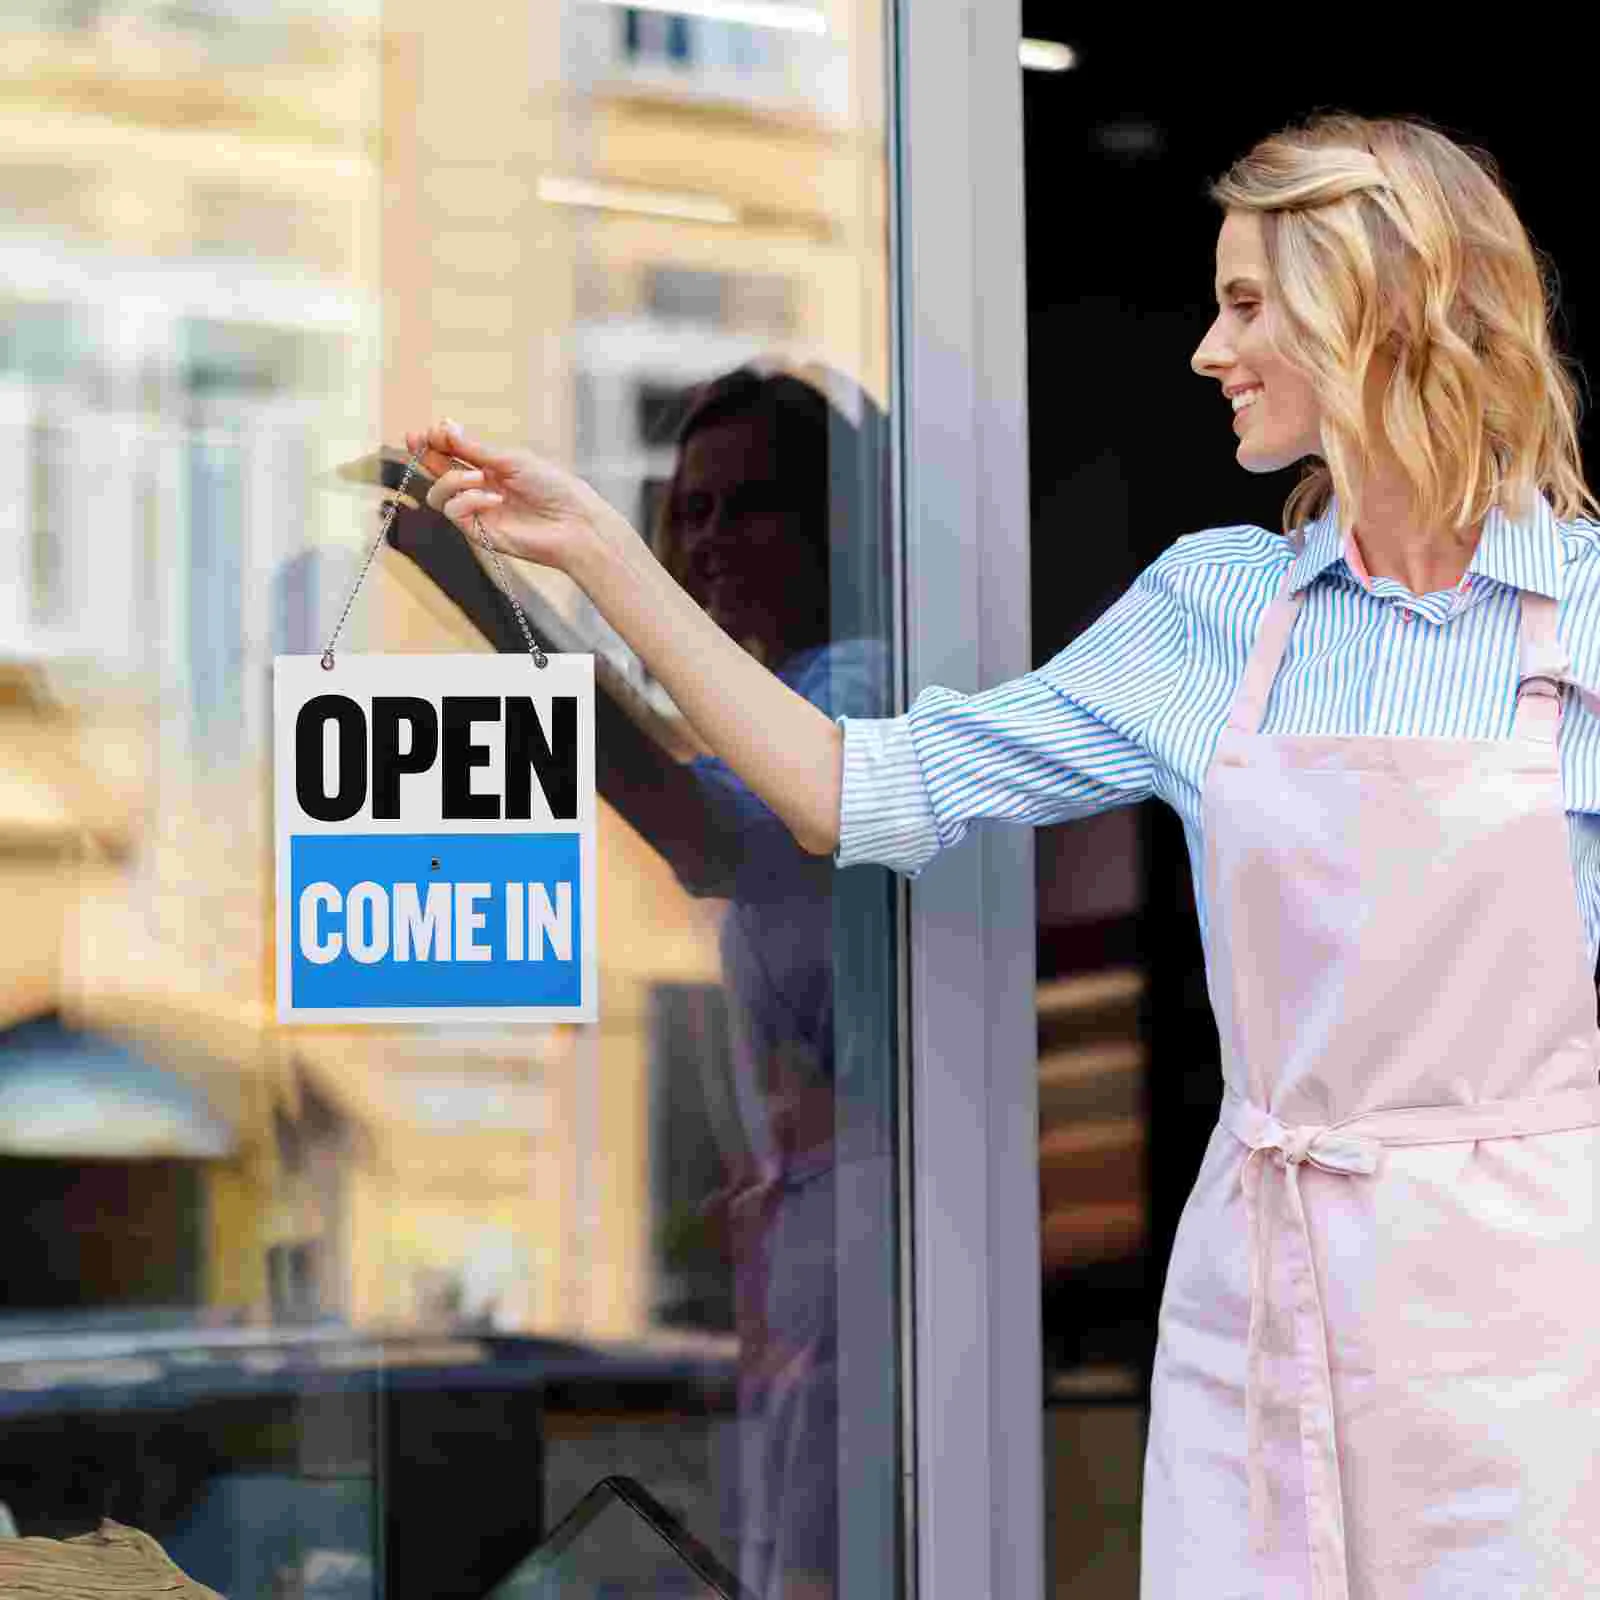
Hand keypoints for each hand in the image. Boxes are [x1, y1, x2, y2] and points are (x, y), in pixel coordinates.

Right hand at [404, 419, 614, 574]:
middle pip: (438, 471)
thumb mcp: (512, 459)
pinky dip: (469, 500)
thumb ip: (475, 448)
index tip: (427, 430)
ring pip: (438, 493)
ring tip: (480, 478)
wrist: (573, 522)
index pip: (453, 452)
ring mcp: (477, 511)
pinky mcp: (479, 532)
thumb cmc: (552, 487)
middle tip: (416, 440)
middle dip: (424, 454)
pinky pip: (453, 512)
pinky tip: (494, 499)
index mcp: (490, 467)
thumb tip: (444, 426)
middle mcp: (480, 488)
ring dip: (452, 480)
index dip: (435, 440)